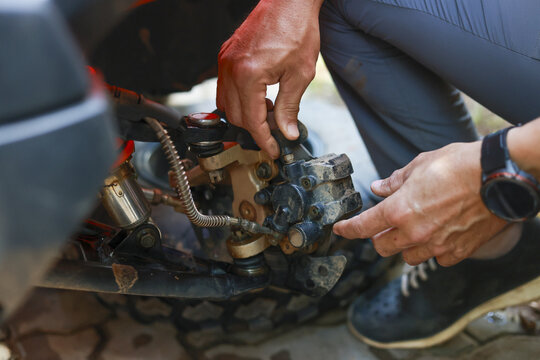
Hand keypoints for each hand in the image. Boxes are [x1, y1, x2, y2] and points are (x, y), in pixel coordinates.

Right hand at [217, 0, 321, 157]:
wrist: (289, 1)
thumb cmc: (296, 29)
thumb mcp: (300, 75)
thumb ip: (290, 108)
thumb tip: (287, 133)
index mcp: (248, 75)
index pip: (251, 122)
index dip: (263, 140)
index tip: (273, 150)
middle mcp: (231, 69)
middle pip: (236, 116)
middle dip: (255, 129)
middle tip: (276, 131)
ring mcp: (225, 62)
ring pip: (226, 104)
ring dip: (246, 115)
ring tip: (270, 112)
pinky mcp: (226, 56)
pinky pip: (225, 88)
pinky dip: (240, 99)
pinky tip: (260, 97)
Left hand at [333, 141, 507, 265]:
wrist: (500, 177)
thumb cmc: (460, 165)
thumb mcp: (420, 165)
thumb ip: (395, 182)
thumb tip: (378, 188)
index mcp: (399, 210)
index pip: (363, 227)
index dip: (348, 230)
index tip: (341, 229)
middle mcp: (414, 233)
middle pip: (382, 247)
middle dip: (377, 237)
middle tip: (383, 226)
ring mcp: (437, 246)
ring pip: (407, 257)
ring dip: (403, 246)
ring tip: (413, 229)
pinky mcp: (457, 252)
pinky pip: (435, 259)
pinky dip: (431, 250)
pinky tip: (437, 235)